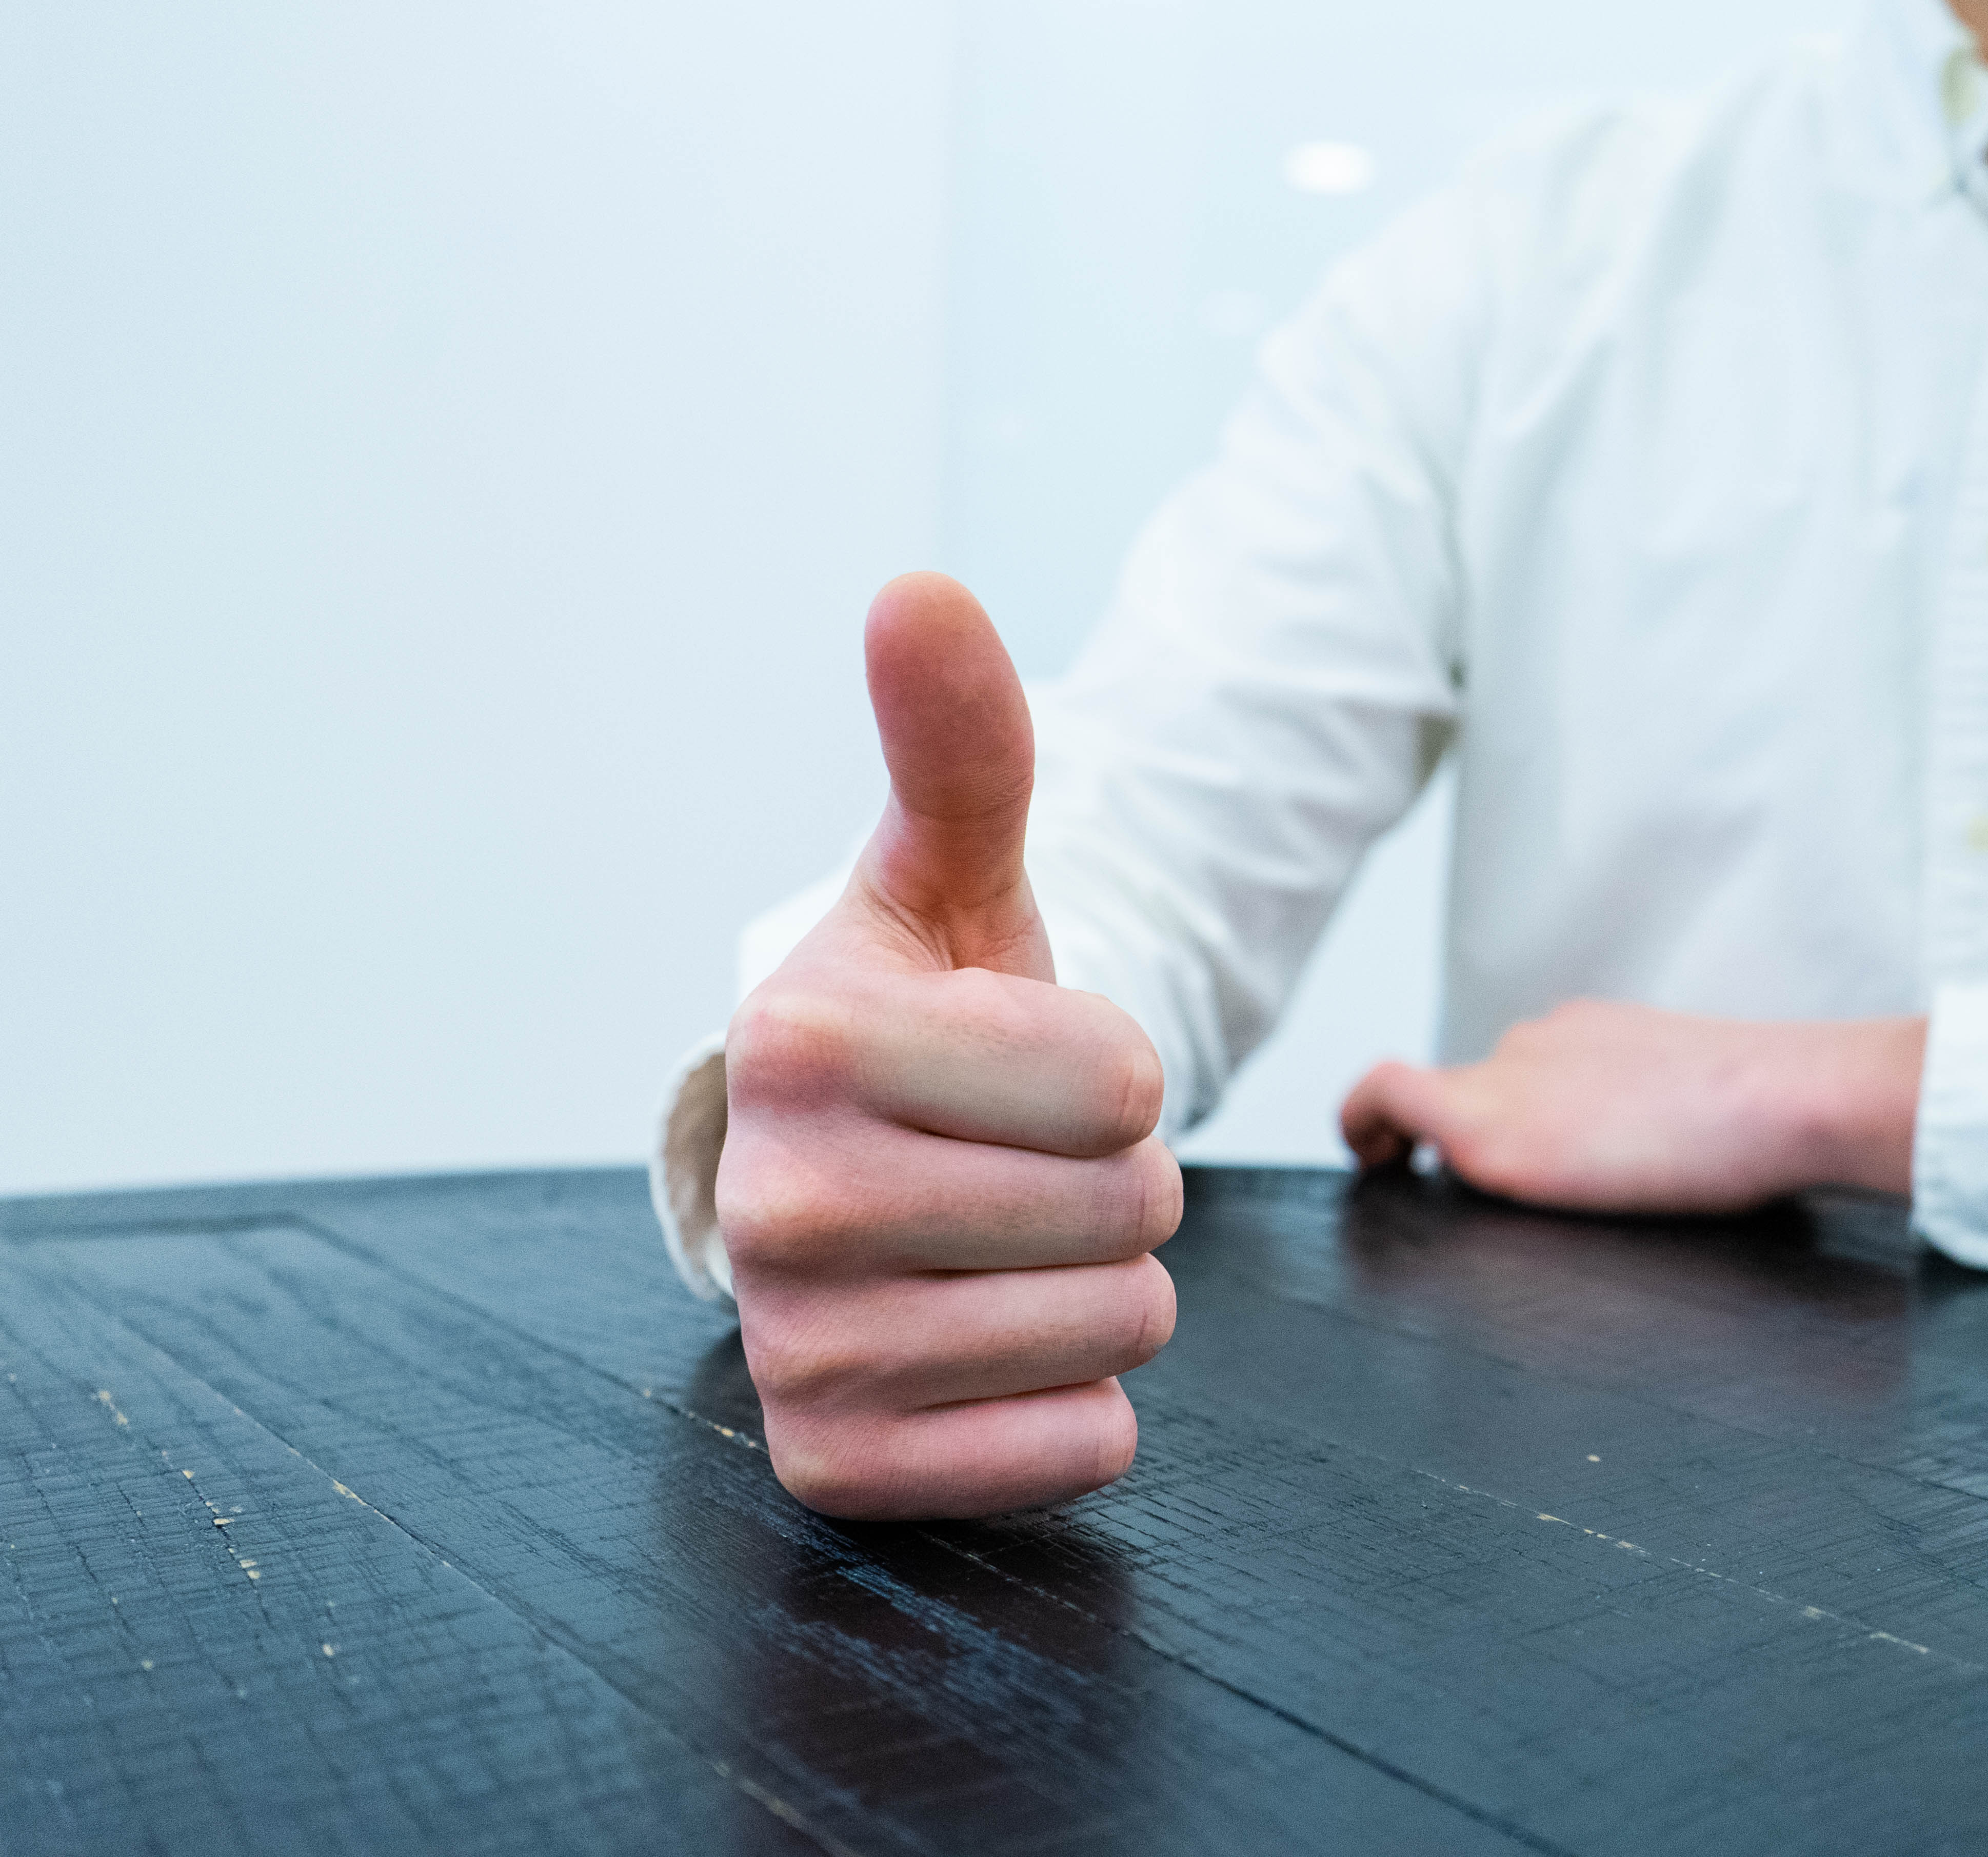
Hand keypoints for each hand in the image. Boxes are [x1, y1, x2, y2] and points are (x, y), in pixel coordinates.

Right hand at [715, 573, 1179, 1519]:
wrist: (849, 1185)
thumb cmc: (927, 1026)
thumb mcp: (949, 879)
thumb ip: (959, 745)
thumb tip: (919, 588)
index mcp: (801, 1042)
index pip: (1121, 1079)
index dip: (1117, 1070)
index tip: (1031, 1066)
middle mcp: (778, 1207)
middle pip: (1130, 1209)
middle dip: (1120, 1180)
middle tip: (1027, 1161)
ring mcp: (800, 1352)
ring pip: (1119, 1329)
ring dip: (1108, 1285)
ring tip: (1012, 1241)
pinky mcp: (843, 1465)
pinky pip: (1079, 1448)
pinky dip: (1078, 1403)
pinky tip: (996, 1342)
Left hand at [1339, 1000, 1925, 1214]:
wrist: (1783, 1097)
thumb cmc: (1768, 1115)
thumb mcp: (1701, 1101)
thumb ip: (1656, 1115)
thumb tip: (1667, 1160)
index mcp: (1595, 1036)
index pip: (1523, 1068)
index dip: (1493, 1103)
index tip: (1483, 1141)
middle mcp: (1542, 1042)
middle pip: (1474, 1088)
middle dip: (1455, 1137)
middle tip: (1438, 1182)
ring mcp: (1512, 1076)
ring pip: (1439, 1104)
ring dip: (1423, 1142)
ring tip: (1401, 1175)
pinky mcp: (1489, 1130)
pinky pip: (1386, 1098)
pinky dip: (1362, 1121)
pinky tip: (1370, 1163)